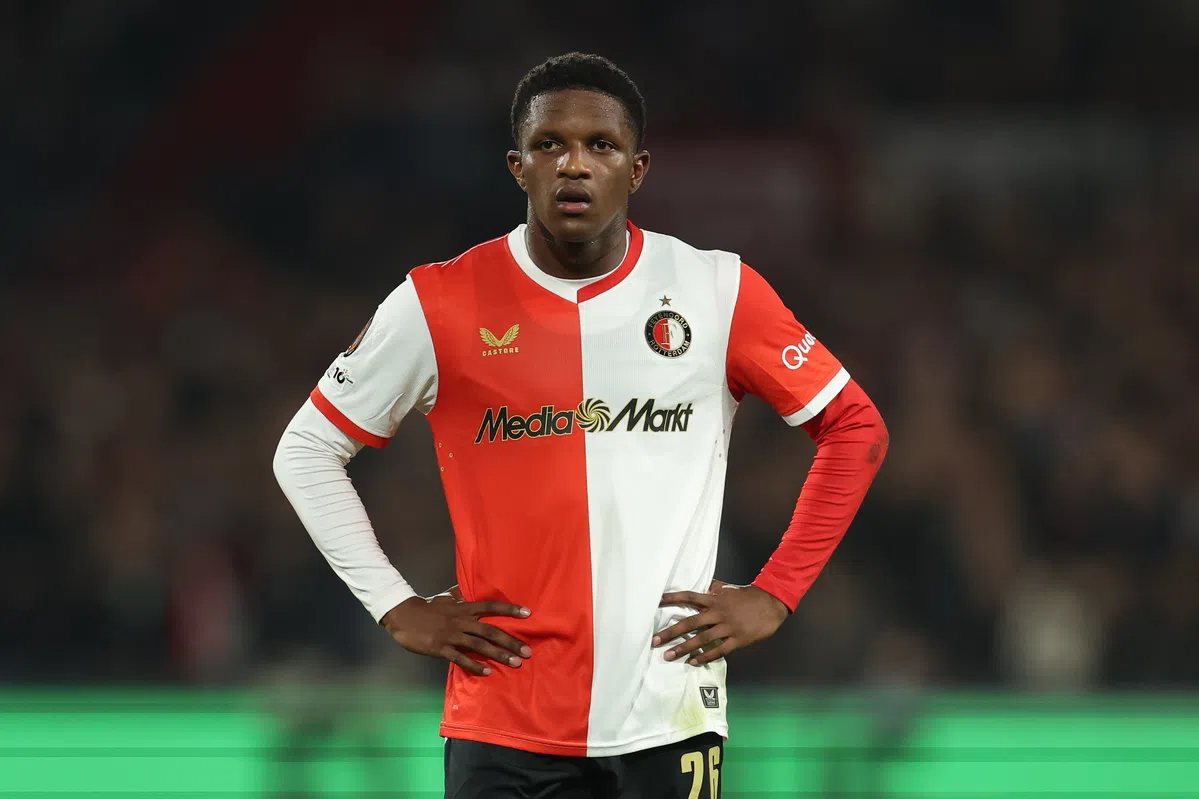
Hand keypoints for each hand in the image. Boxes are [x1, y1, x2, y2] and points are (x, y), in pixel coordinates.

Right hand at [381, 593, 531, 675]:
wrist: (404, 617)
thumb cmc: (427, 610)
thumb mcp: (446, 601)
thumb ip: (460, 601)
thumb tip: (468, 594)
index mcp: (464, 609)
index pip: (491, 607)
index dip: (509, 610)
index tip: (528, 614)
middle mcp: (462, 621)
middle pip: (491, 631)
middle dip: (511, 641)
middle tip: (528, 651)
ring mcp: (452, 635)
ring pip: (480, 646)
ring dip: (499, 655)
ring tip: (515, 663)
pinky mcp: (441, 648)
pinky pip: (461, 658)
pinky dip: (475, 665)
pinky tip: (487, 673)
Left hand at [653, 580, 788, 665]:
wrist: (771, 603)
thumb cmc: (748, 596)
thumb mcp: (728, 590)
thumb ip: (714, 590)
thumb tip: (703, 587)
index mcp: (714, 599)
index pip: (689, 597)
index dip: (672, 599)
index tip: (655, 602)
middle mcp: (718, 613)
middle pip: (690, 622)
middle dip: (671, 632)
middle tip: (655, 640)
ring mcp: (728, 627)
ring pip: (702, 638)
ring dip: (684, 648)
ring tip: (669, 656)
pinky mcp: (738, 639)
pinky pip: (719, 650)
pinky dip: (705, 656)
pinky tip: (693, 662)